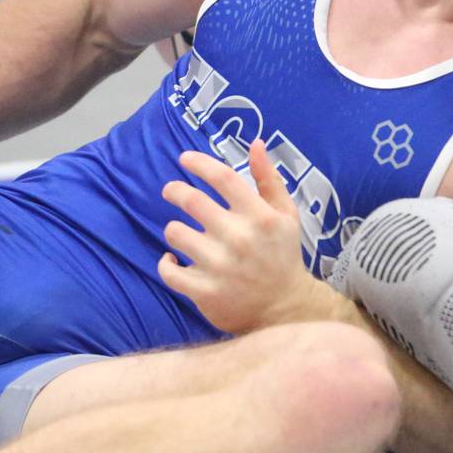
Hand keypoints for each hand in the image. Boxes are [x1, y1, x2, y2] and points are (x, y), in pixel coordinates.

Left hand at [157, 139, 320, 333]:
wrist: (286, 309)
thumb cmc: (283, 255)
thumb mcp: (285, 215)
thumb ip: (269, 179)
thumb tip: (256, 143)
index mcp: (260, 216)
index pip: (222, 177)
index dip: (199, 163)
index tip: (184, 158)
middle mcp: (239, 238)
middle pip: (191, 200)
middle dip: (174, 190)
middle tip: (171, 191)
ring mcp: (221, 267)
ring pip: (175, 233)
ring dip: (173, 229)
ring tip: (181, 233)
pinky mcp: (206, 292)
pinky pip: (170, 272)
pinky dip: (166, 263)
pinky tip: (173, 259)